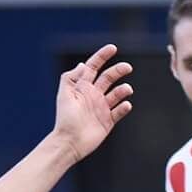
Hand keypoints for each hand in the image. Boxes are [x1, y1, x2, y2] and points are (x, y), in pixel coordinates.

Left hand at [51, 44, 133, 162]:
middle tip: (127, 68)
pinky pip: (120, 111)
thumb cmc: (65, 119)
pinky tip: (125, 105)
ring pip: (117, 93)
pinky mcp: (108, 121)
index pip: (94, 67)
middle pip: (109, 77)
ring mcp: (102, 107)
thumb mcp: (64, 94)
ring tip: (126, 90)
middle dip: (118, 70)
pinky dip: (124, 107)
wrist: (69, 142)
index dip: (102, 56)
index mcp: (83, 87)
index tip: (113, 48)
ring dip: (123, 89)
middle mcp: (93, 95)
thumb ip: (71, 77)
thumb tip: (83, 64)